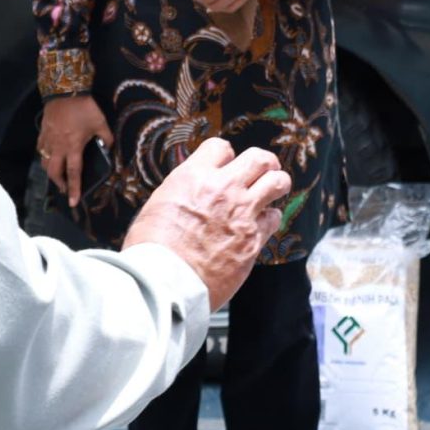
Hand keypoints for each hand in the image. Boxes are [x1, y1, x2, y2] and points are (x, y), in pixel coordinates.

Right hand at [38, 94, 112, 212]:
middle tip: (64, 189)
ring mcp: (48, 140)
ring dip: (51, 172)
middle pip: (54, 172)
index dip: (74, 189)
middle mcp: (59, 147)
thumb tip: (109, 148)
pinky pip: (41, 149)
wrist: (65, 90)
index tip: (73, 202)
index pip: (73, 173)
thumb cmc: (84, 108)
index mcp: (73, 147)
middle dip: (59, 184)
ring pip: (45, 162)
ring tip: (57, 175)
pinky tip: (49, 156)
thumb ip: (106, 137)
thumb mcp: (100, 122)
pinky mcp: (42, 132)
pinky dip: (44, 156)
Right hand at [124, 138, 293, 309]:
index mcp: (193, 176)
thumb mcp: (158, 205)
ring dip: (276, 184)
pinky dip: (270, 219)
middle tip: (263, 170)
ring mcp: (242, 212)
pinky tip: (262, 223)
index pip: (220, 148)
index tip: (225, 165)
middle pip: (258, 158)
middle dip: (263, 163)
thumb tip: (190, 192)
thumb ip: (182, 191)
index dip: (224, 156)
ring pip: (277, 182)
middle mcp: (222, 188)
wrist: (165, 281)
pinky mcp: (253, 239)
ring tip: (271, 191)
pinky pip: (275, 218)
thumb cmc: (152, 249)